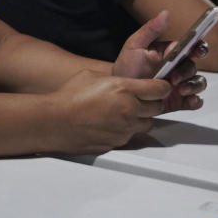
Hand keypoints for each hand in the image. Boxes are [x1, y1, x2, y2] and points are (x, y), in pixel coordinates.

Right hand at [50, 70, 169, 152]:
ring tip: (127, 112)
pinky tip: (113, 123)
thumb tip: (125, 81)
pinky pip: (132, 135)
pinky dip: (128, 129)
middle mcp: (128, 109)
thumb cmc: (69, 97)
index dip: (162, 86)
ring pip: (148, 124)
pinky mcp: (118, 142)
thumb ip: (115, 79)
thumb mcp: (92, 75)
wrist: (56, 121)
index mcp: (124, 89)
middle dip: (153, 102)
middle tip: (144, 99)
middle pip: (157, 107)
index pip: (159, 89)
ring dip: (142, 117)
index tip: (161, 86)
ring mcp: (124, 128)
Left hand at [111, 10, 206, 111]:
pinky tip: (189, 100)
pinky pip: (194, 101)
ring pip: (198, 83)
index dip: (199, 47)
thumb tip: (165, 13)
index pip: (191, 46)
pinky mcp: (178, 100)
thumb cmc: (126, 67)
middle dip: (187, 71)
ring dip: (193, 85)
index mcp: (170, 52)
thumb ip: (150, 29)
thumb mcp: (134, 45)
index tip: (197, 50)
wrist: (119, 92)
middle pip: (194, 65)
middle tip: (174, 77)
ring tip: (179, 89)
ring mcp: (179, 84)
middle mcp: (177, 67)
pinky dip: (195, 101)